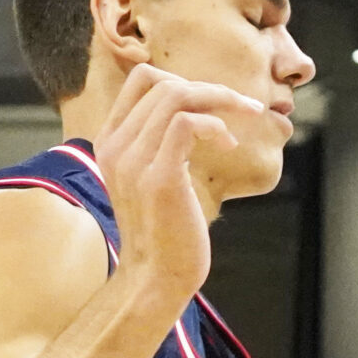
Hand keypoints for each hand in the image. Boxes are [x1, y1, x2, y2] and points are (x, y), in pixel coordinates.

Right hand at [94, 63, 269, 309]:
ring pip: (175, 96)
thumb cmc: (165, 232)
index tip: (217, 101)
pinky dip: (215, 125)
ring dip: (221, 99)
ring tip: (246, 120)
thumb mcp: (155, 179)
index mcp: (111, 141)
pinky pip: (186, 124)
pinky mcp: (159, 178)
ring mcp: (134, 160)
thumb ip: (161, 146)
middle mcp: (116, 146)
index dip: (185, 78)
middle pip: (161, 81)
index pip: (142, 80)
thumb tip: (195, 119)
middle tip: (245, 107)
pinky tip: (229, 145)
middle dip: (212, 87)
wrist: (155, 278)